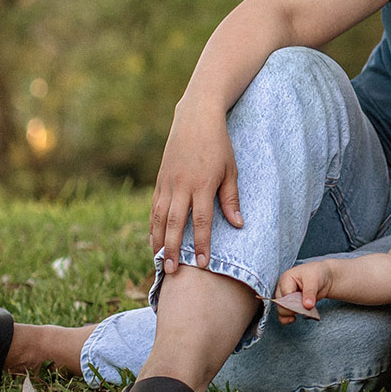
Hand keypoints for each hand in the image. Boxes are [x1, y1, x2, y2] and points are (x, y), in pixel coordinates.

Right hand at [150, 103, 242, 276]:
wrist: (196, 119)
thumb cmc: (219, 146)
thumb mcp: (230, 171)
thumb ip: (231, 199)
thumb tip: (237, 225)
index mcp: (202, 185)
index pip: (202, 221)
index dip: (201, 243)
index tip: (201, 263)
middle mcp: (181, 186)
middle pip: (175, 224)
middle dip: (173, 249)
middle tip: (172, 271)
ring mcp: (167, 183)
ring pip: (159, 217)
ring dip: (158, 240)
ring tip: (159, 260)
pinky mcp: (160, 180)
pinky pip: (154, 207)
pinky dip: (153, 225)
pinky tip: (153, 238)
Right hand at [274, 260, 333, 323]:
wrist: (323, 277)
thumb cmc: (317, 274)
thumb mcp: (314, 280)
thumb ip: (310, 292)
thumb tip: (307, 306)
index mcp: (286, 278)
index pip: (285, 295)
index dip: (294, 302)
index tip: (305, 304)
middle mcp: (282, 288)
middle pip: (281, 304)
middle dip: (293, 309)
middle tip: (306, 308)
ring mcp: (285, 297)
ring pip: (281, 310)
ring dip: (291, 314)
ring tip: (303, 314)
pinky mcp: (289, 304)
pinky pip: (283, 315)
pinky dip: (287, 319)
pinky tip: (294, 319)